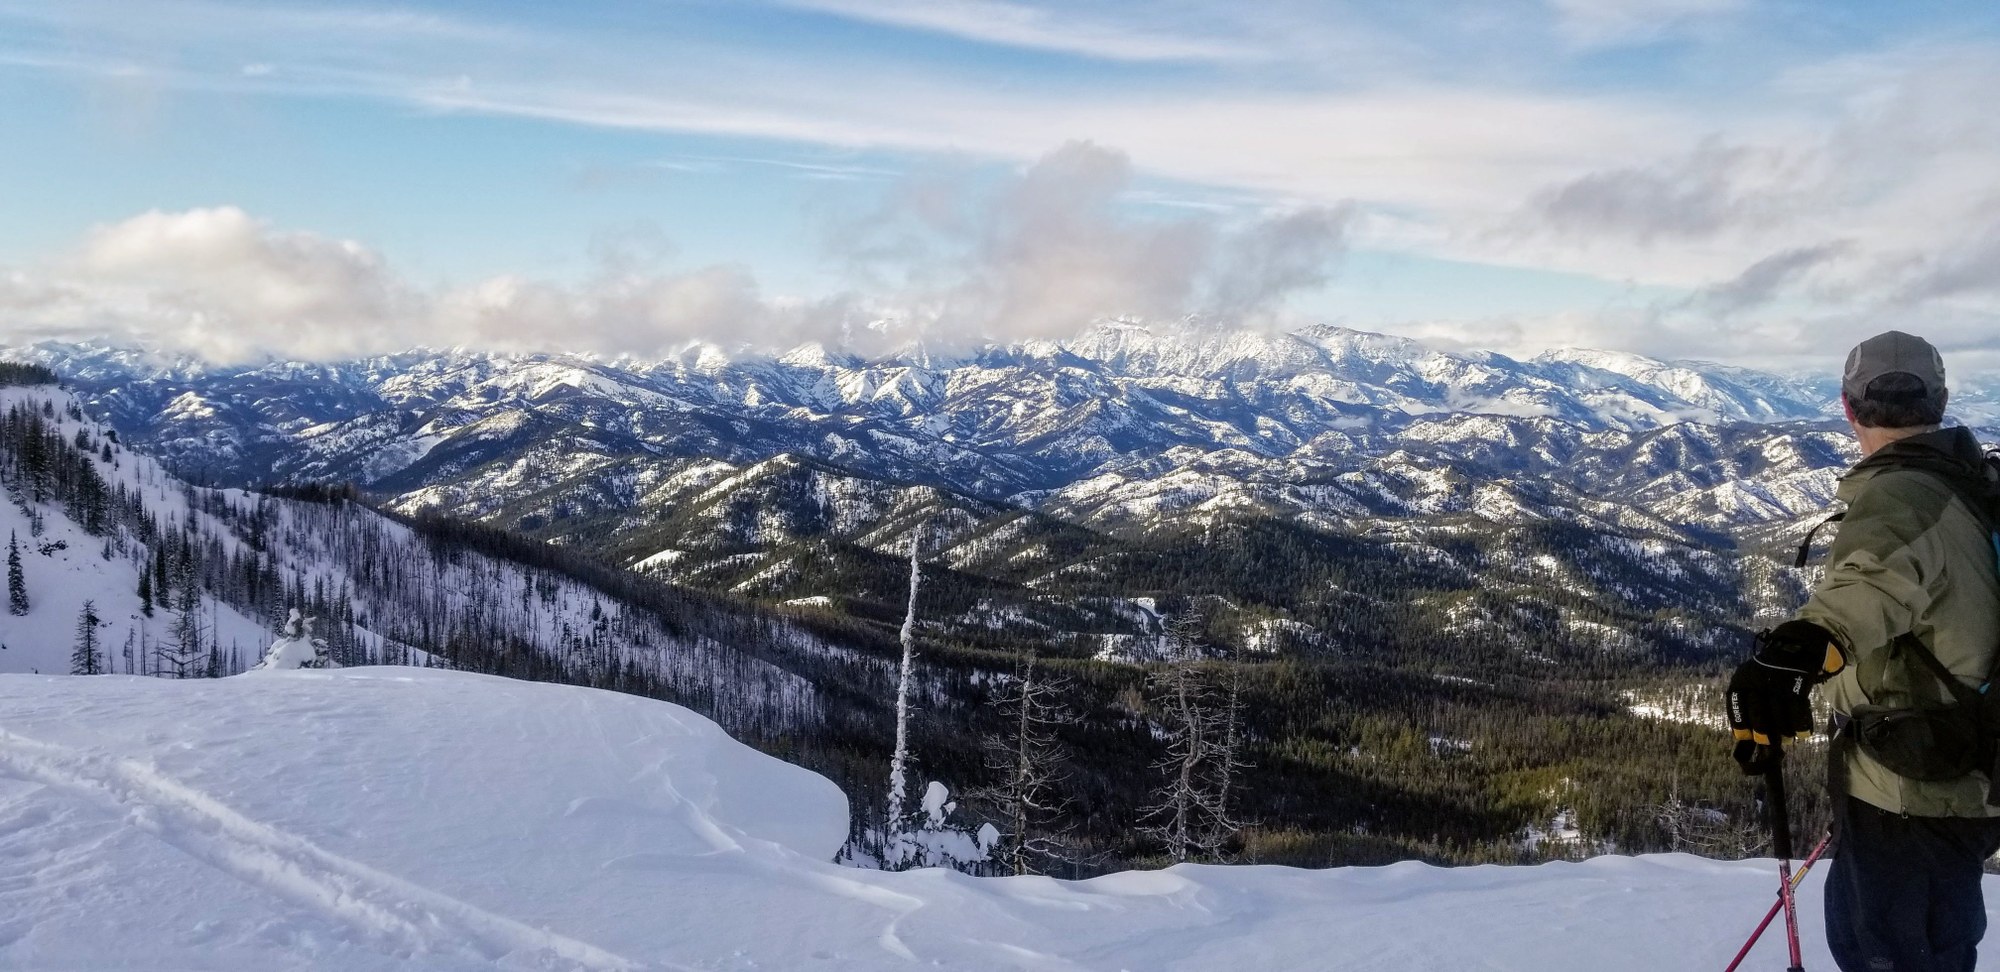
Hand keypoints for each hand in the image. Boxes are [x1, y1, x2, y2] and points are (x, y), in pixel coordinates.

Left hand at [1725, 620, 1836, 775]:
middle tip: (1769, 744)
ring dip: (1784, 732)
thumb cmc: (1769, 673)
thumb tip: (1744, 735)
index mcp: (1741, 680)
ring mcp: (1778, 684)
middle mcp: (1757, 681)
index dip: (1740, 724)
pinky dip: (1800, 726)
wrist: (1795, 650)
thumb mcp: (1750, 680)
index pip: (1736, 705)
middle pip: (1758, 715)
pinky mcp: (1797, 686)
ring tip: (1786, 740)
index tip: (1745, 738)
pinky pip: (1798, 712)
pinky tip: (1801, 733)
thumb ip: (1746, 702)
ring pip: (1779, 716)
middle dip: (1763, 733)